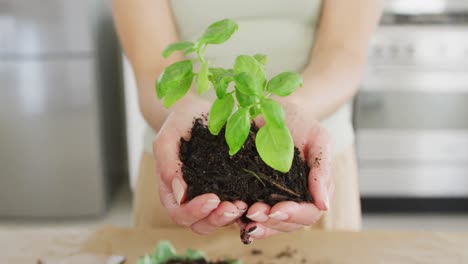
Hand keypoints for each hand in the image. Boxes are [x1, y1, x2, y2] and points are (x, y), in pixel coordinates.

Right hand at [153, 96, 246, 233]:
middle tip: (234, 206)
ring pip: (218, 221)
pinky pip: (236, 209)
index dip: (194, 211)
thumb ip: (168, 163)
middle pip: (200, 224)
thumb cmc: (181, 122)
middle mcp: (191, 198)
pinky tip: (255, 200)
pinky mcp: (229, 190)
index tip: (212, 198)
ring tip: (245, 204)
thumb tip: (179, 194)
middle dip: (216, 219)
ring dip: (231, 218)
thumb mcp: (169, 137)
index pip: (180, 212)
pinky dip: (245, 210)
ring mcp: (211, 195)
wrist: (200, 109)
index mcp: (172, 190)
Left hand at [241, 101, 333, 240]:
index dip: (295, 215)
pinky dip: (242, 219)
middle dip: (272, 222)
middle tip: (254, 212)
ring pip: (269, 224)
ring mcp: (274, 198)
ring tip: (245, 215)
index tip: (278, 210)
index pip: (309, 213)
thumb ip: (322, 169)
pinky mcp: (253, 194)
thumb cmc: (301, 123)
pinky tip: (233, 214)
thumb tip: (324, 204)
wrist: (274, 110)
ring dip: (257, 224)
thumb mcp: (318, 139)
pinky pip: (249, 214)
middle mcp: (294, 198)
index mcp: (313, 189)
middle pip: (288, 224)